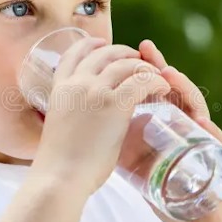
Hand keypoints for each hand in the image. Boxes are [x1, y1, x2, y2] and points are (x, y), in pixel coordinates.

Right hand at [32, 37, 170, 198]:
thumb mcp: (58, 126)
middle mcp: (76, 83)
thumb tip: (84, 118)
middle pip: (104, 53)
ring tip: (155, 75)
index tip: (102, 44)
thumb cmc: (59, 164)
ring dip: (144, 67)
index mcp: (59, 89)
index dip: (90, 45)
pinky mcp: (114, 104)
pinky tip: (163, 88)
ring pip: (125, 64)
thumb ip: (71, 113)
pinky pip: (141, 81)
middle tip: (138, 61)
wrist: (58, 178)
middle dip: (124, 53)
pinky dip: (156, 80)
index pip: (74, 54)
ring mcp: (94, 91)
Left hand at [138, 39, 221, 221]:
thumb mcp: (137, 164)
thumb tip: (86, 130)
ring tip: (170, 76)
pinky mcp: (218, 157)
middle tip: (147, 49)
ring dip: (183, 90)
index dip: (139, 71)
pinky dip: (208, 130)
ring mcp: (202, 137)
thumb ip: (121, 145)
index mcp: (164, 123)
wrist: (201, 218)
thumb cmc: (170, 190)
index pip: (152, 90)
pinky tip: (200, 123)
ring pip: (195, 106)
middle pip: (173, 90)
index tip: (122, 53)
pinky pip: (215, 139)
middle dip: (159, 68)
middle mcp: (184, 124)